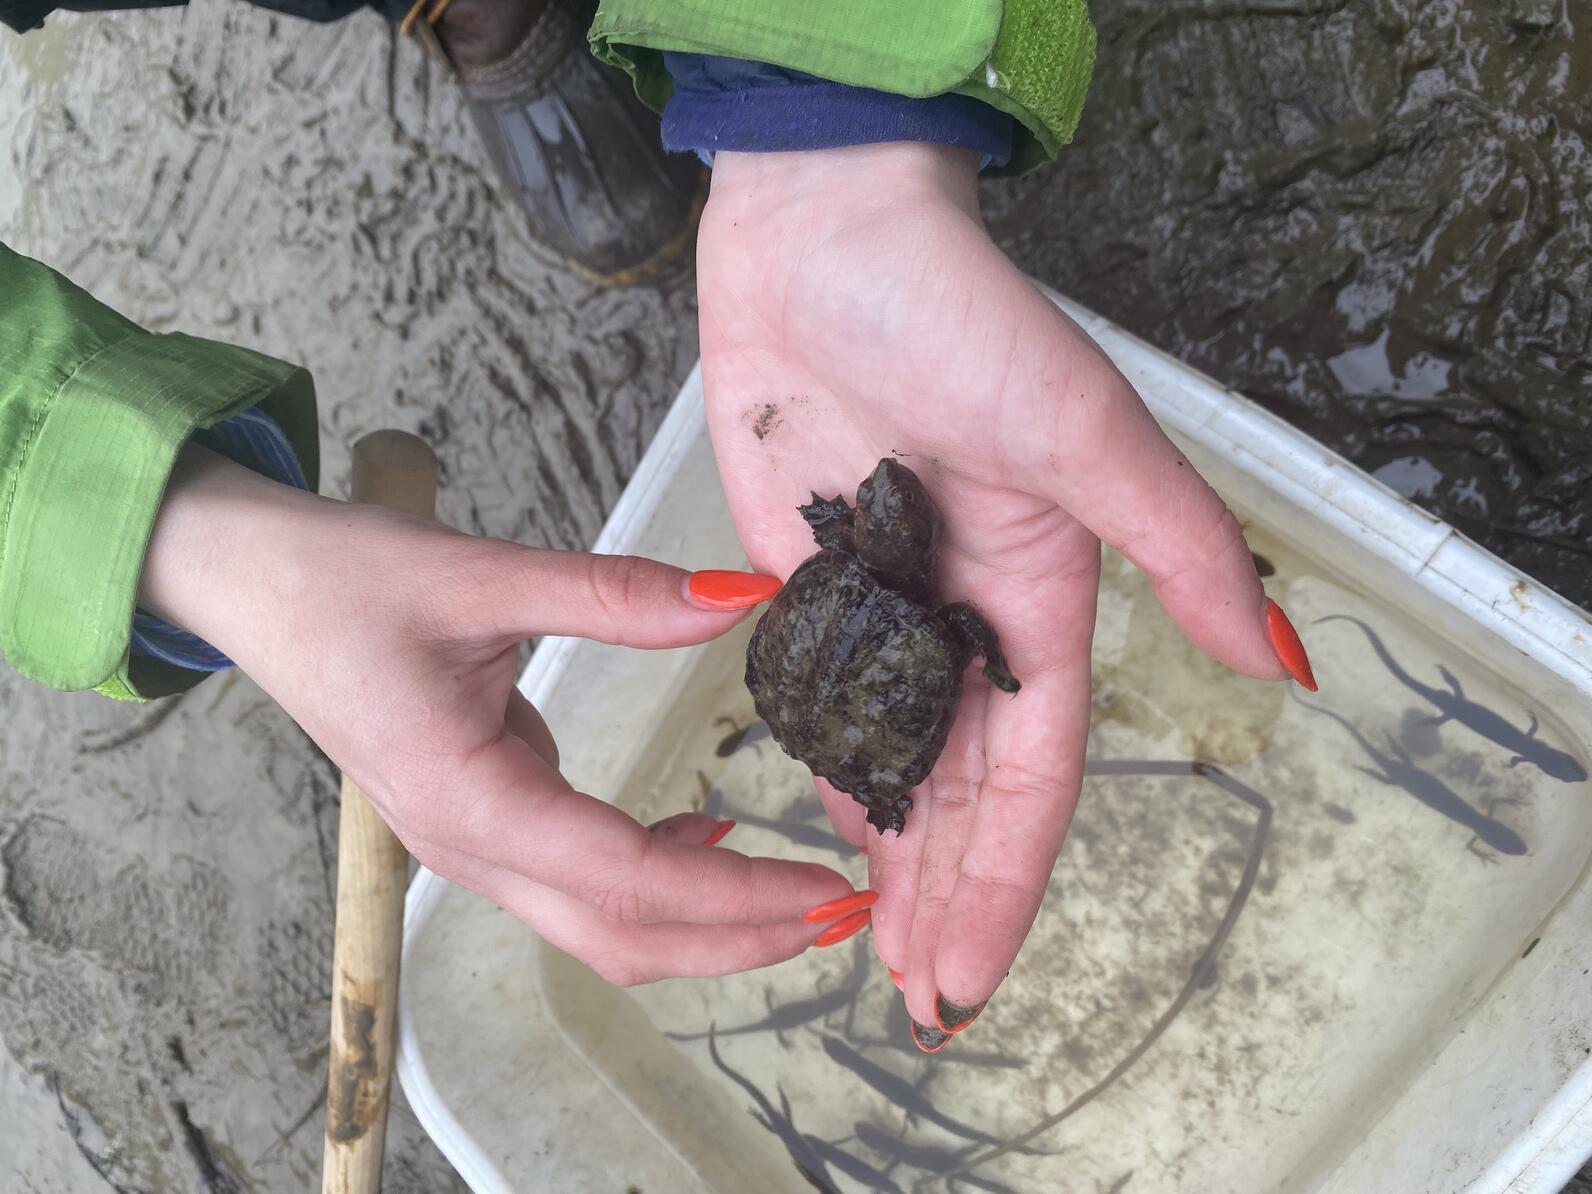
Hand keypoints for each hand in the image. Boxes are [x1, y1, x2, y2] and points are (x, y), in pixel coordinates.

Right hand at [139, 448, 862, 984]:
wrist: (251, 585)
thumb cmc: (344, 580)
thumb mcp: (482, 575)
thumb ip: (616, 593)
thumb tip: (744, 593)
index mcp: (469, 799)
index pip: (626, 878)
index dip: (737, 896)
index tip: (828, 890)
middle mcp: (470, 846)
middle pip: (623, 935)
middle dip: (741, 939)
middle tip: (848, 915)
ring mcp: (472, 843)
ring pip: (603, 924)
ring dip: (704, 922)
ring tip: (799, 896)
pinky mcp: (483, 818)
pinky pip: (580, 880)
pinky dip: (656, 879)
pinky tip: (710, 838)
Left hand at [695, 143, 1301, 1044]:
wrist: (825, 235)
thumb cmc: (960, 317)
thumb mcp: (1087, 436)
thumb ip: (1183, 550)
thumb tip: (1283, 660)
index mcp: (1042, 595)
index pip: (1034, 773)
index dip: (1007, 878)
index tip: (970, 973)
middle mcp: (969, 611)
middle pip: (963, 787)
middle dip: (947, 892)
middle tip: (919, 997)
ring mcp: (886, 597)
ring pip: (893, 753)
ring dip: (891, 850)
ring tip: (876, 946)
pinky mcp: (808, 570)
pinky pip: (822, 693)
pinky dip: (830, 763)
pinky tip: (830, 826)